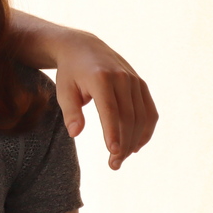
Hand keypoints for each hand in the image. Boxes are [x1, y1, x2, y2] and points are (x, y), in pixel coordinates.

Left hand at [53, 32, 156, 169]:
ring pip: (141, 117)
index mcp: (101, 79)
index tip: (113, 152)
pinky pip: (149, 111)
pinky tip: (136, 145)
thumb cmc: (70, 73)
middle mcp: (122, 78)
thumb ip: (70, 111)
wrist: (84, 47)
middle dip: (123, 144)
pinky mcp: (141, 84)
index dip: (113, 132)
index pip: (110, 110)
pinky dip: (146, 129)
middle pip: (128, 117)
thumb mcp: (63, 90)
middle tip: (113, 165)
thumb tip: (75, 133)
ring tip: (121, 159)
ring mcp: (134, 80)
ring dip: (134, 141)